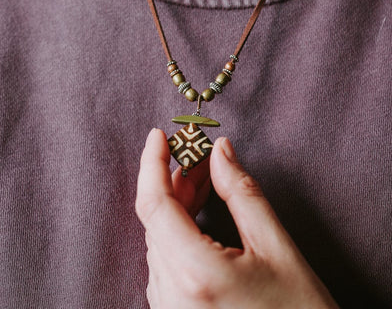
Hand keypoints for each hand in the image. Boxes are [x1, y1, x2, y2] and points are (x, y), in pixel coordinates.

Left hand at [136, 129, 338, 308]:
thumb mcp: (276, 246)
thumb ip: (242, 192)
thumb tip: (220, 151)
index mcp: (195, 274)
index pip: (154, 204)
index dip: (152, 163)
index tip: (159, 135)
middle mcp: (172, 295)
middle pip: (157, 219)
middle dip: (175, 179)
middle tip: (201, 155)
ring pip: (160, 238)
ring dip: (178, 204)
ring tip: (205, 181)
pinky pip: (165, 260)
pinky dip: (178, 229)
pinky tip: (198, 215)